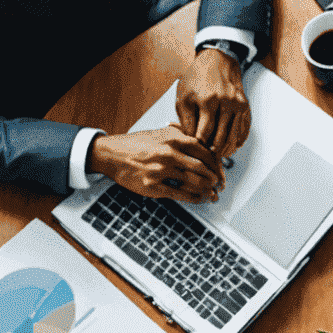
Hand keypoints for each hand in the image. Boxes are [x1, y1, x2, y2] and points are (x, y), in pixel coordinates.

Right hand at [89, 127, 224, 203]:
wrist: (110, 154)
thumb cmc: (136, 144)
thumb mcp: (161, 133)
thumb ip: (182, 137)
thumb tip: (205, 147)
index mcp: (173, 138)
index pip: (205, 152)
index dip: (217, 164)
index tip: (221, 171)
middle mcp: (169, 153)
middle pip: (202, 168)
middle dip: (215, 179)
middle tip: (220, 185)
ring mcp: (160, 170)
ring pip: (194, 182)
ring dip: (207, 190)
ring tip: (212, 194)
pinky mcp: (152, 185)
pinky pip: (180, 194)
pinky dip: (194, 198)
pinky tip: (198, 198)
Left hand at [177, 47, 250, 157]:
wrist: (218, 61)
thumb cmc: (197, 78)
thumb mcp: (183, 96)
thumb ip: (186, 119)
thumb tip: (190, 140)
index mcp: (208, 100)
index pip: (204, 132)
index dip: (199, 145)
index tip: (195, 151)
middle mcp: (226, 103)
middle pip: (221, 138)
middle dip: (212, 151)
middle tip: (206, 158)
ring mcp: (238, 105)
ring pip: (234, 136)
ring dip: (226, 149)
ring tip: (218, 156)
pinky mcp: (245, 107)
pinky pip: (244, 130)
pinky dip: (238, 141)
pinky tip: (232, 147)